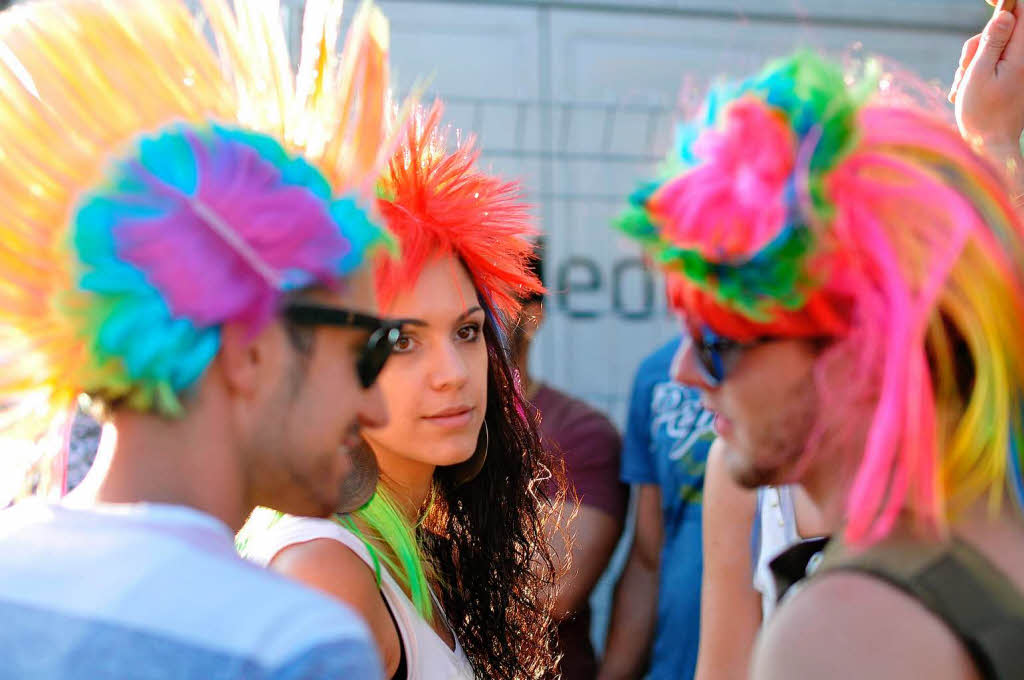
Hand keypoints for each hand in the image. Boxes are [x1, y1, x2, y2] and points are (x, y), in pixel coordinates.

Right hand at [951, 5, 1023, 149]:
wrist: (989, 147)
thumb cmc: (982, 113)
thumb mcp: (980, 74)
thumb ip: (992, 42)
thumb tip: (1005, 14)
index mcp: (1022, 55)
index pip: (1020, 13)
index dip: (1005, 3)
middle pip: (1000, 31)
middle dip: (977, 44)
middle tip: (966, 67)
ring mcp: (1017, 70)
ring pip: (990, 49)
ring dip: (972, 63)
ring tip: (965, 87)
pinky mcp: (1010, 79)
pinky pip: (990, 65)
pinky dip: (975, 74)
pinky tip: (968, 92)